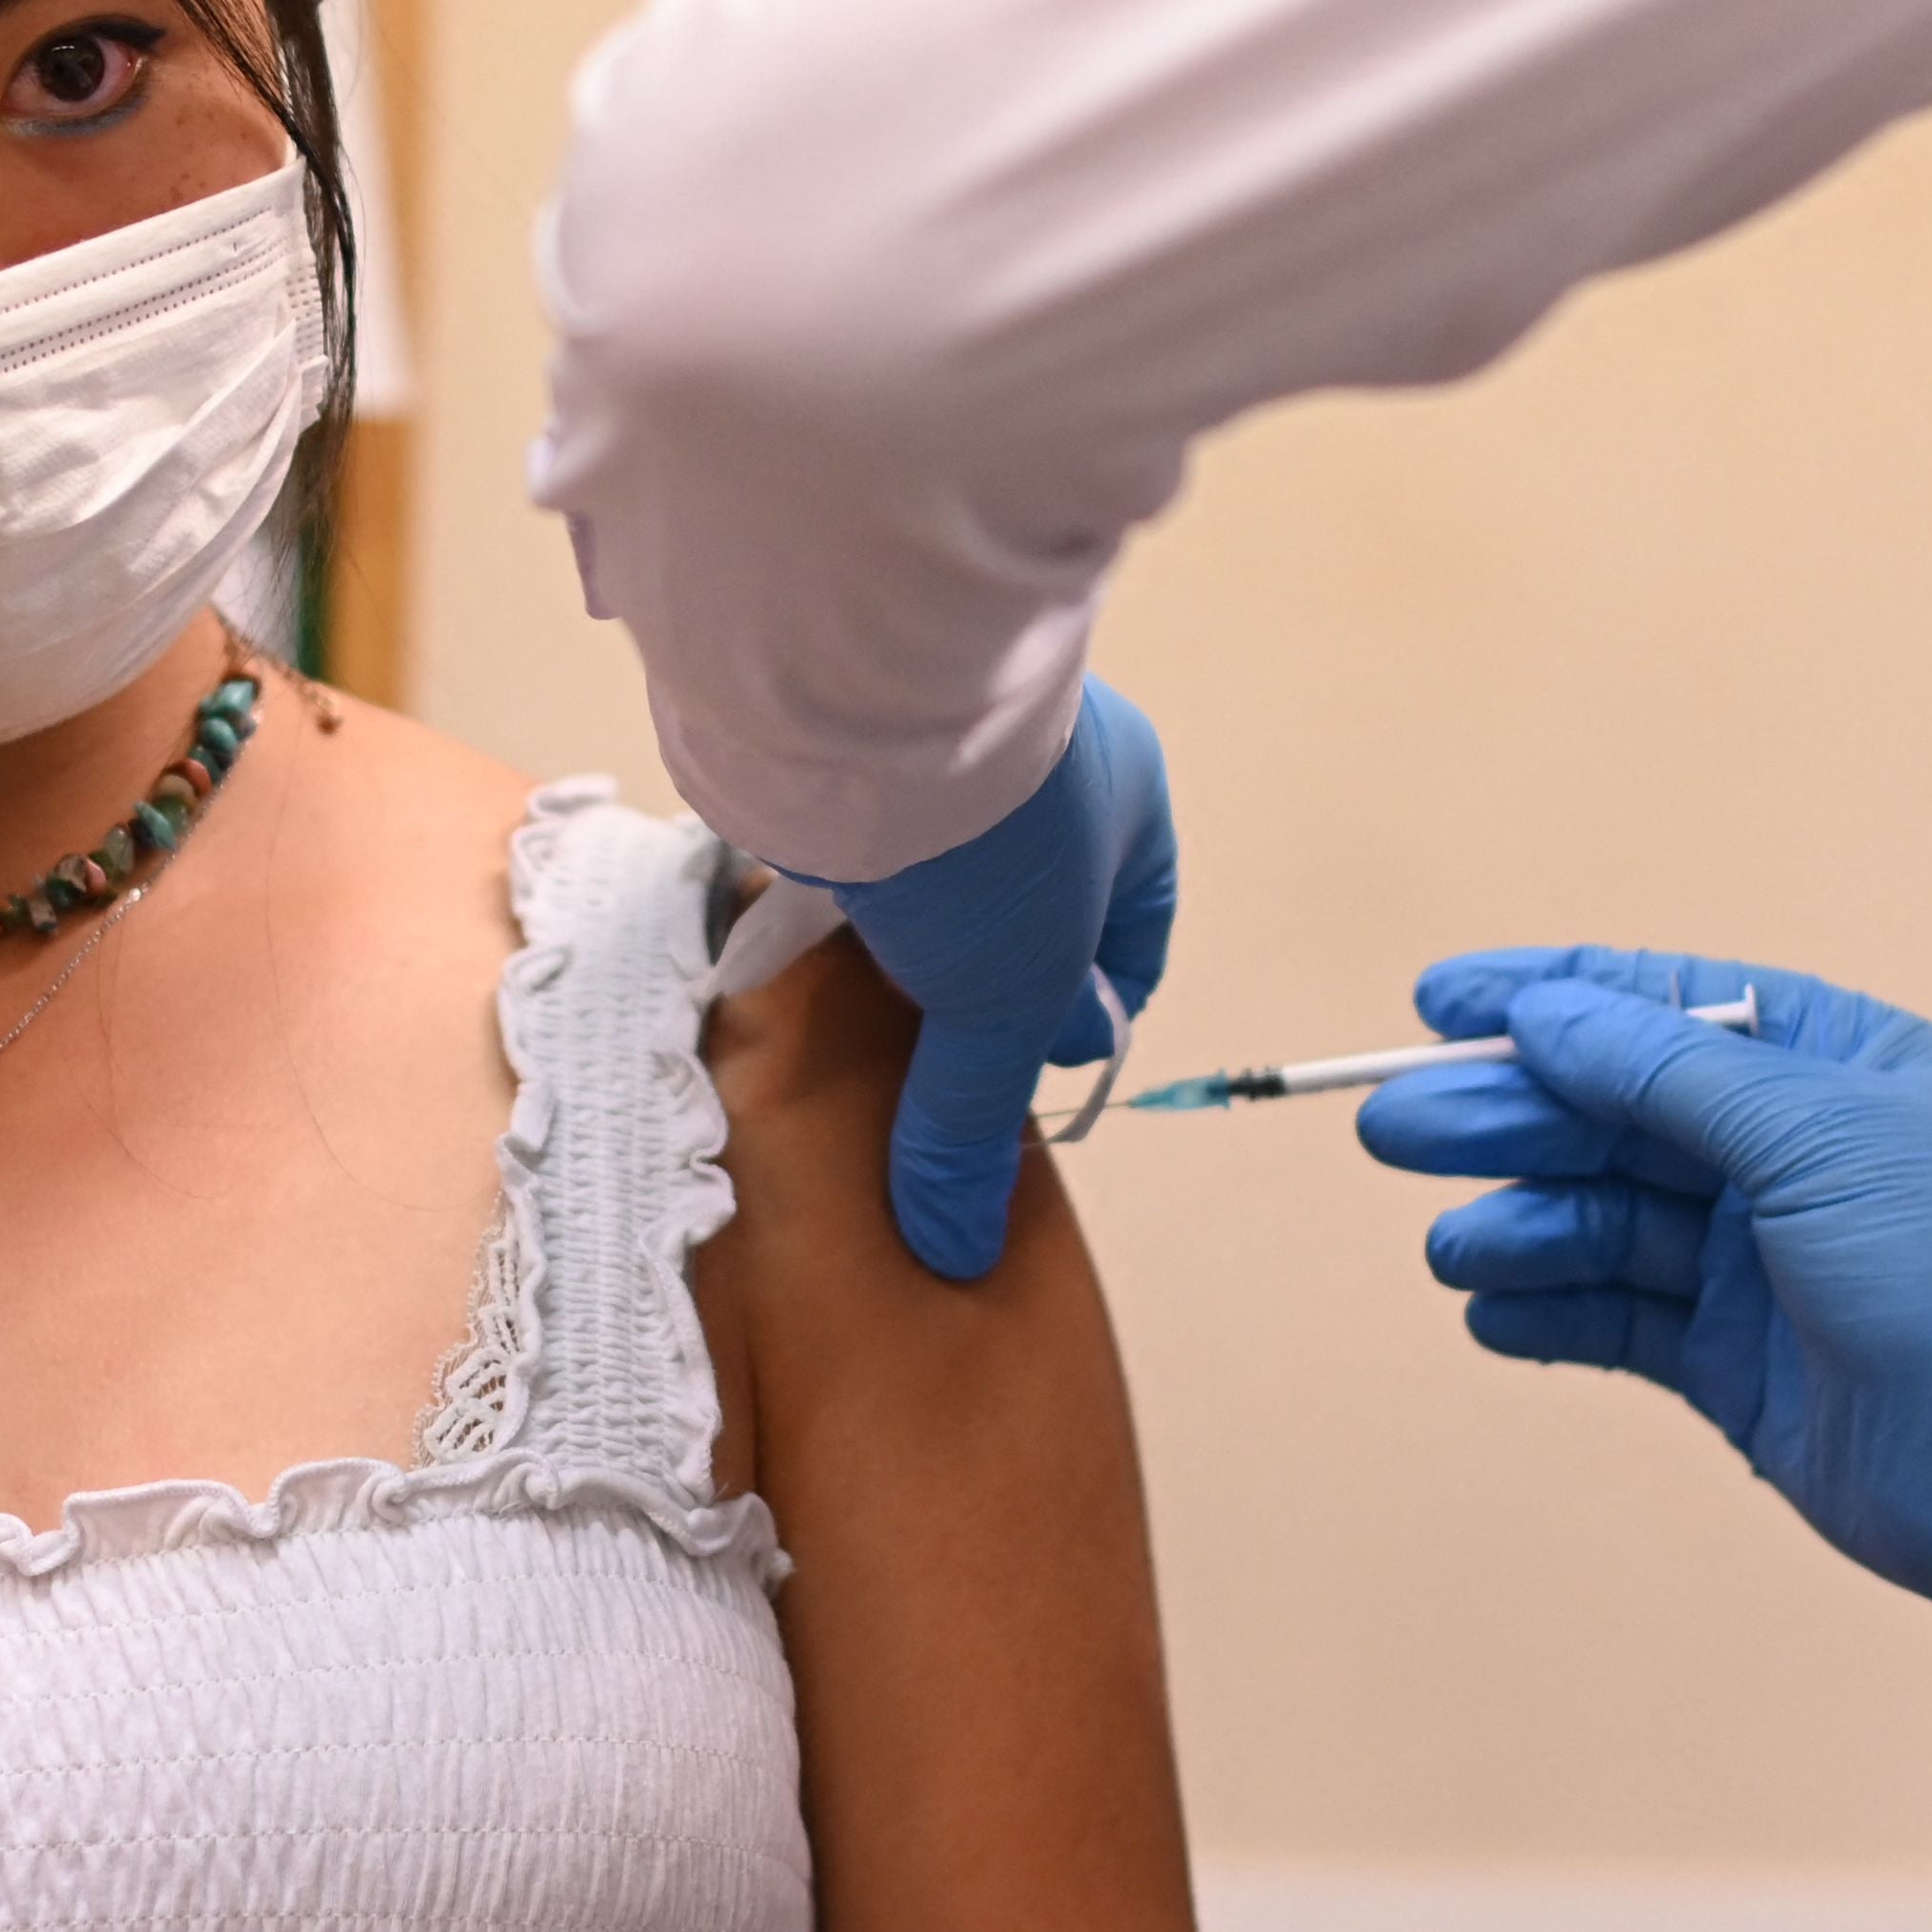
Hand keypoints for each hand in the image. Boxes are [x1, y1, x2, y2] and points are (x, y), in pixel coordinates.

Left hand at [815, 678, 1178, 1280]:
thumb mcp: (998, 1005)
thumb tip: (959, 1244)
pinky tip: (798, 927)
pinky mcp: (852, 733)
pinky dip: (831, 882)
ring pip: (932, 868)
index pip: (1134, 935)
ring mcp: (947, 740)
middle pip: (1024, 908)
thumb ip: (971, 1121)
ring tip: (853, 1001)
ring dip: (897, 933)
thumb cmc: (990, 833)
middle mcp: (1048, 760)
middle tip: (928, 1051)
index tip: (1028, 1074)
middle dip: (976, 985)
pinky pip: (851, 828)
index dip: (1086, 1018)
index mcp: (1129, 802)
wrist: (860, 686)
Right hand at [1356, 946, 1931, 1678]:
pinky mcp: (1735, 1365)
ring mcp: (1763, 1263)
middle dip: (1507, 1119)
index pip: (1668, 1007)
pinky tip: (1492, 1312)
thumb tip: (1545, 1013)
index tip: (1436, 1004)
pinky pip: (1618, 1318)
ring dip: (1521, 1225)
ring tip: (1457, 1251)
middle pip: (1617, 1114)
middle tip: (1396, 1132)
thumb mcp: (1812, 1133)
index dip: (1551, 998)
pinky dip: (1551, 1311)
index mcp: (1840, 1066)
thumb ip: (1663, 1071)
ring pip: (1606, 1219)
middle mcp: (1798, 1155)